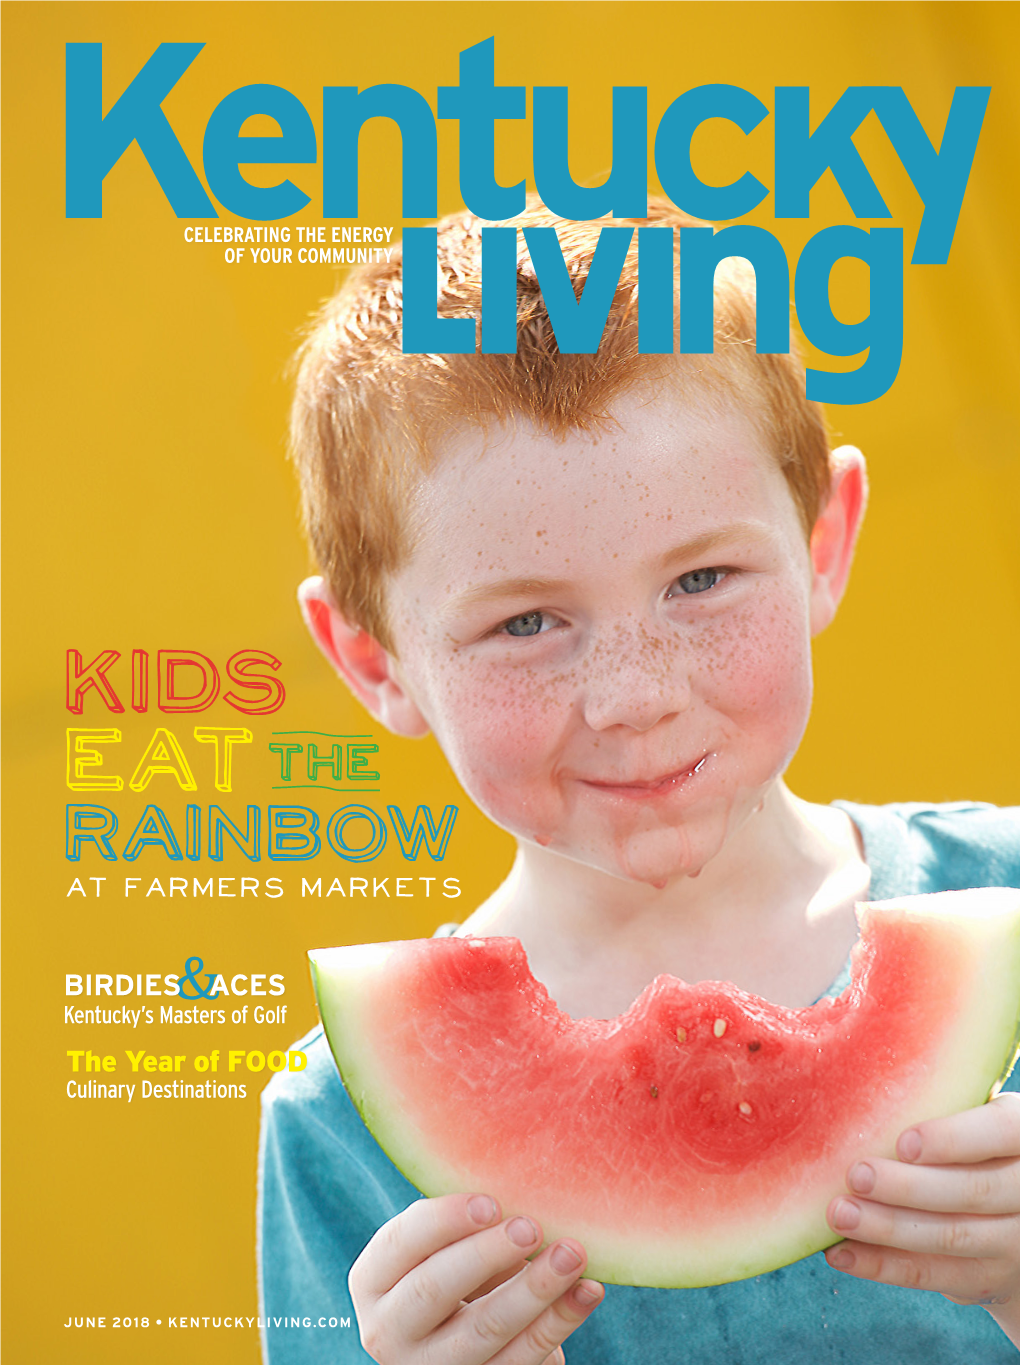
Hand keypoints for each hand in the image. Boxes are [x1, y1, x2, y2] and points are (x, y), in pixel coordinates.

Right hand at [349, 1192, 603, 1362]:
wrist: (460, 1342)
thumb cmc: (455, 1269)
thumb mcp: (443, 1247)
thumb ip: (464, 1224)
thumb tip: (521, 1183)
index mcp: (373, 1280)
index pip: (402, 1242)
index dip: (446, 1220)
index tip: (492, 1202)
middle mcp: (388, 1330)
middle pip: (435, 1288)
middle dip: (487, 1254)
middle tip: (533, 1227)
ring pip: (484, 1329)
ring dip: (535, 1289)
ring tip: (573, 1254)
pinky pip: (522, 1358)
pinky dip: (560, 1321)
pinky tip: (588, 1290)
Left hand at [824, 1091, 1019, 1344]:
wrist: (1013, 1211)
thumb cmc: (973, 1142)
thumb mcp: (975, 1116)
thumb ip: (943, 1107)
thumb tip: (860, 1089)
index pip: (1001, 1133)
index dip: (954, 1139)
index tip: (903, 1143)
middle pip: (972, 1192)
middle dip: (908, 1187)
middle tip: (855, 1175)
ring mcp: (1016, 1242)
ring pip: (951, 1237)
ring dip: (888, 1229)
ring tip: (839, 1213)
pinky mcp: (989, 1277)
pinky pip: (934, 1274)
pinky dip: (883, 1265)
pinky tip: (841, 1252)